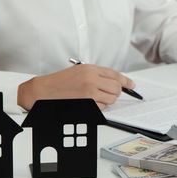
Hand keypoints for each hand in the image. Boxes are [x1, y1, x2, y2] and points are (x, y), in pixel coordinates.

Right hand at [17, 64, 134, 109]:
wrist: (45, 91)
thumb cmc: (60, 82)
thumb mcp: (79, 71)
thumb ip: (97, 74)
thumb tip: (115, 81)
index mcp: (90, 69)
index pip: (115, 75)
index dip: (126, 81)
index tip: (131, 85)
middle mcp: (91, 79)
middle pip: (116, 88)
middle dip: (116, 92)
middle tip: (109, 93)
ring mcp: (89, 92)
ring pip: (111, 100)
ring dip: (106, 101)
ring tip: (94, 97)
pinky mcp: (87, 104)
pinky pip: (102, 108)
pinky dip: (98, 107)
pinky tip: (89, 102)